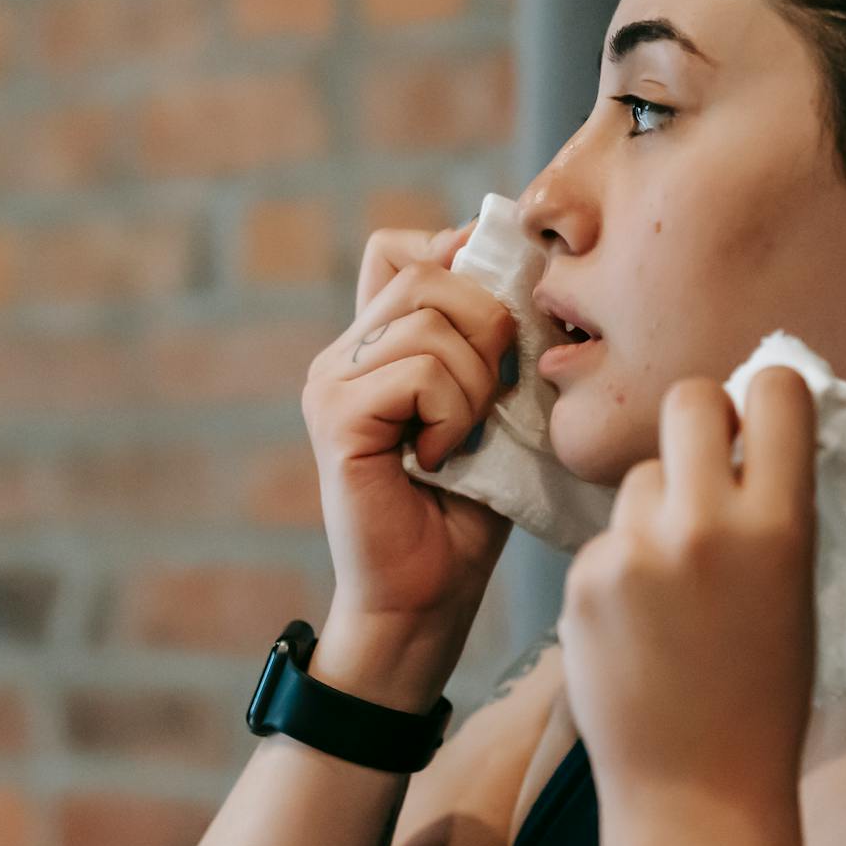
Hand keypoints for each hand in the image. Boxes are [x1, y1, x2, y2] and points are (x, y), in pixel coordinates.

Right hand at [301, 217, 517, 685]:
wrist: (428, 597)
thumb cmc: (468, 509)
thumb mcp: (493, 406)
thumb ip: (491, 342)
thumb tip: (514, 263)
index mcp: (376, 343)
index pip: (401, 248)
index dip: (459, 263)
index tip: (500, 326)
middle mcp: (342, 353)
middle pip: (427, 272)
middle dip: (487, 327)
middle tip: (491, 399)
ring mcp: (331, 382)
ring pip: (429, 320)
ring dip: (475, 381)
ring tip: (464, 438)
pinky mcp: (336, 417)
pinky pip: (418, 372)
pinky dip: (452, 413)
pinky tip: (440, 458)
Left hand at [557, 367, 818, 810]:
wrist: (697, 789)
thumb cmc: (763, 692)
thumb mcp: (796, 586)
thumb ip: (774, 504)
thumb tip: (751, 428)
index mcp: (778, 525)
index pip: (774, 391)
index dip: (766, 397)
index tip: (761, 423)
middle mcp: (704, 524)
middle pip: (688, 400)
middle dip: (699, 422)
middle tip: (707, 468)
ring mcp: (634, 550)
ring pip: (639, 477)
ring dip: (655, 508)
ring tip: (673, 587)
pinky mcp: (582, 578)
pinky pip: (606, 537)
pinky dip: (620, 566)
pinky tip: (637, 624)